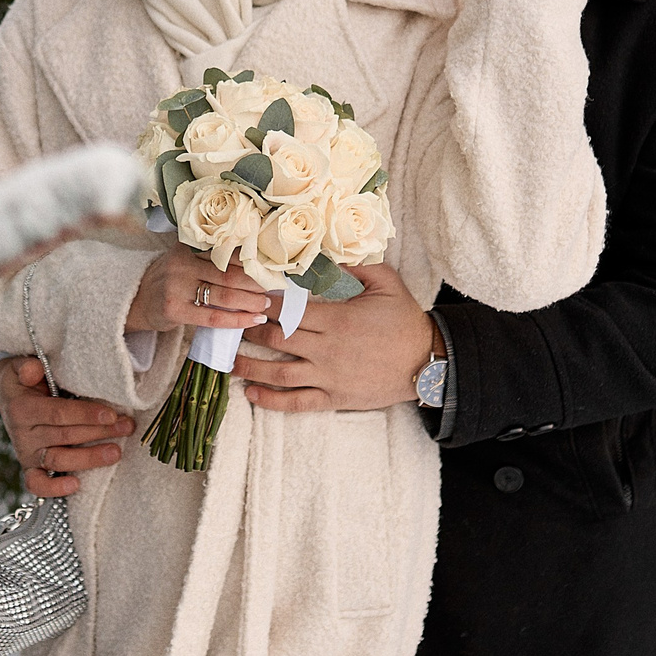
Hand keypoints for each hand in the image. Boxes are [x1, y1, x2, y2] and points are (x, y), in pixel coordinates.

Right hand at [0, 354, 133, 498]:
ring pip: (58, 460)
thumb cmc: (24, 380)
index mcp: (22, 408)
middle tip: (127, 426)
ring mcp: (27, 453)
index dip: (86, 414)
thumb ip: (27, 367)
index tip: (111, 414)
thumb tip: (34, 370)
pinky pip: (37, 484)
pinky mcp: (30, 467)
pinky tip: (76, 485)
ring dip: (89, 458)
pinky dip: (54, 489)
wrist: (7, 396)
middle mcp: (23, 434)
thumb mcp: (20, 366)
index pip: (58, 413)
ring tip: (115, 453)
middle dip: (99, 432)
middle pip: (65, 436)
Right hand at [128, 245, 274, 333]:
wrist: (137, 300)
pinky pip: (213, 316)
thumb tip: (257, 261)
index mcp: (187, 246)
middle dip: (257, 282)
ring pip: (224, 295)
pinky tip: (253, 321)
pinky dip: (238, 320)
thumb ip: (212, 257)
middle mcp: (181, 264)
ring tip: (267, 304)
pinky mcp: (175, 310)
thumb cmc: (172, 279)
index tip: (273, 265)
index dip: (252, 259)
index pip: (227, 251)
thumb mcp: (186, 259)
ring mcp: (176, 287)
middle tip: (276, 287)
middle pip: (229, 273)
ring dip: (251, 301)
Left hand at [234, 263, 437, 412]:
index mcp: (337, 319)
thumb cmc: (405, 320)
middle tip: (230, 323)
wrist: (428, 362)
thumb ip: (356, 265)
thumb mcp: (387, 283)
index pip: (289, 310)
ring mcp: (329, 376)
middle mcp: (328, 349)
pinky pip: (297, 402)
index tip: (245, 297)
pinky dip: (271, 401)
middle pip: (277, 339)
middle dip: (250, 330)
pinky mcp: (334, 398)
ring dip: (250, 367)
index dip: (263, 304)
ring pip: (280, 373)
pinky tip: (251, 395)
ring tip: (228, 360)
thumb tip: (326, 253)